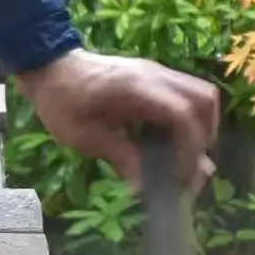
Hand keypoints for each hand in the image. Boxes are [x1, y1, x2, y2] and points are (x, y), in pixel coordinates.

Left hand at [15, 50, 220, 189]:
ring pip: (202, 94)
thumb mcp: (83, 136)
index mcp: (134, 88)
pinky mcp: (155, 76)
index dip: (190, 148)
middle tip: (190, 168)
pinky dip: (192, 119)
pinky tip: (176, 142)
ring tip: (187, 157)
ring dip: (203, 127)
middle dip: (205, 137)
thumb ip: (119, 157)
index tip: (181, 176)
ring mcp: (157, 72)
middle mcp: (153, 74)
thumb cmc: (60, 102)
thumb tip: (143, 188)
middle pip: (204, 99)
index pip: (181, 114)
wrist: (49, 67)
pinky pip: (188, 93)